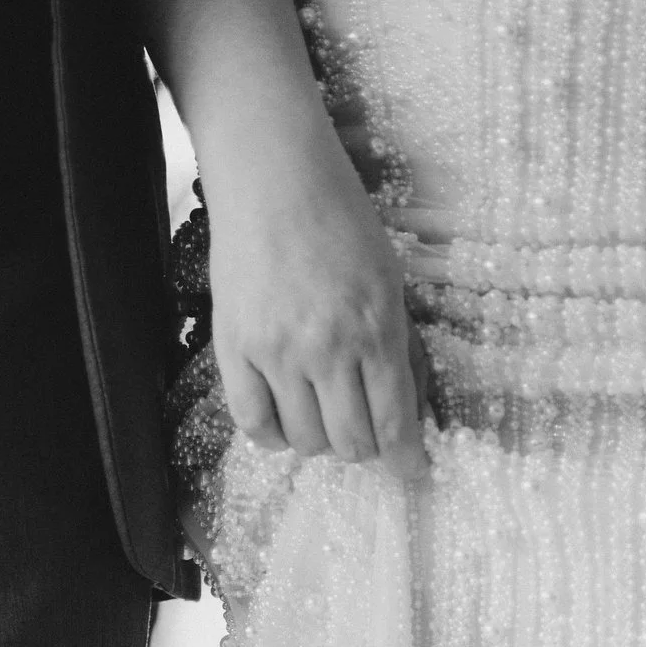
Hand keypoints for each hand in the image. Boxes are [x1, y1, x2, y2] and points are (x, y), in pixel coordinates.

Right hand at [207, 105, 427, 478]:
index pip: (395, 424)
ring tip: (321, 411)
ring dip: (320, 439)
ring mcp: (278, 352)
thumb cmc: (338, 217)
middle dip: (364, 448)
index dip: (406, 461)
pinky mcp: (235, 349)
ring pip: (306, 442)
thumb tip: (410, 407)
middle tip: (362, 431)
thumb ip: (399, 345)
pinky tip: (285, 418)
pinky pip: (255, 425)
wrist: (272, 174)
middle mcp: (328, 348)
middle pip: (352, 445)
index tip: (411, 472)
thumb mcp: (388, 277)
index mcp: (376, 327)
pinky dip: (275, 435)